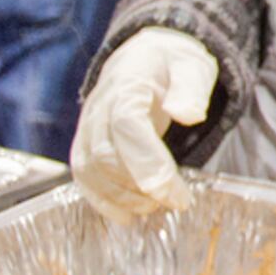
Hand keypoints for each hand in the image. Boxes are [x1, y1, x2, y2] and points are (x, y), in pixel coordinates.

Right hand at [74, 29, 216, 219]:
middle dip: (140, 187)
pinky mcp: (84, 144)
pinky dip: (102, 201)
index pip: (127, 126)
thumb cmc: (171, 66)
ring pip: (90, 170)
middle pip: (106, 155)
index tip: (177, 193)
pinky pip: (82, 176)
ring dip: (122, 197)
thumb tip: (188, 113)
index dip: (149, 164)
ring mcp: (87, 127)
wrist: (142, 58)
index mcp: (128, 84)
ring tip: (155, 206)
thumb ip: (192, 87)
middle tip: (174, 201)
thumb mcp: (192, 65)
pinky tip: (128, 215)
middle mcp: (99, 107)